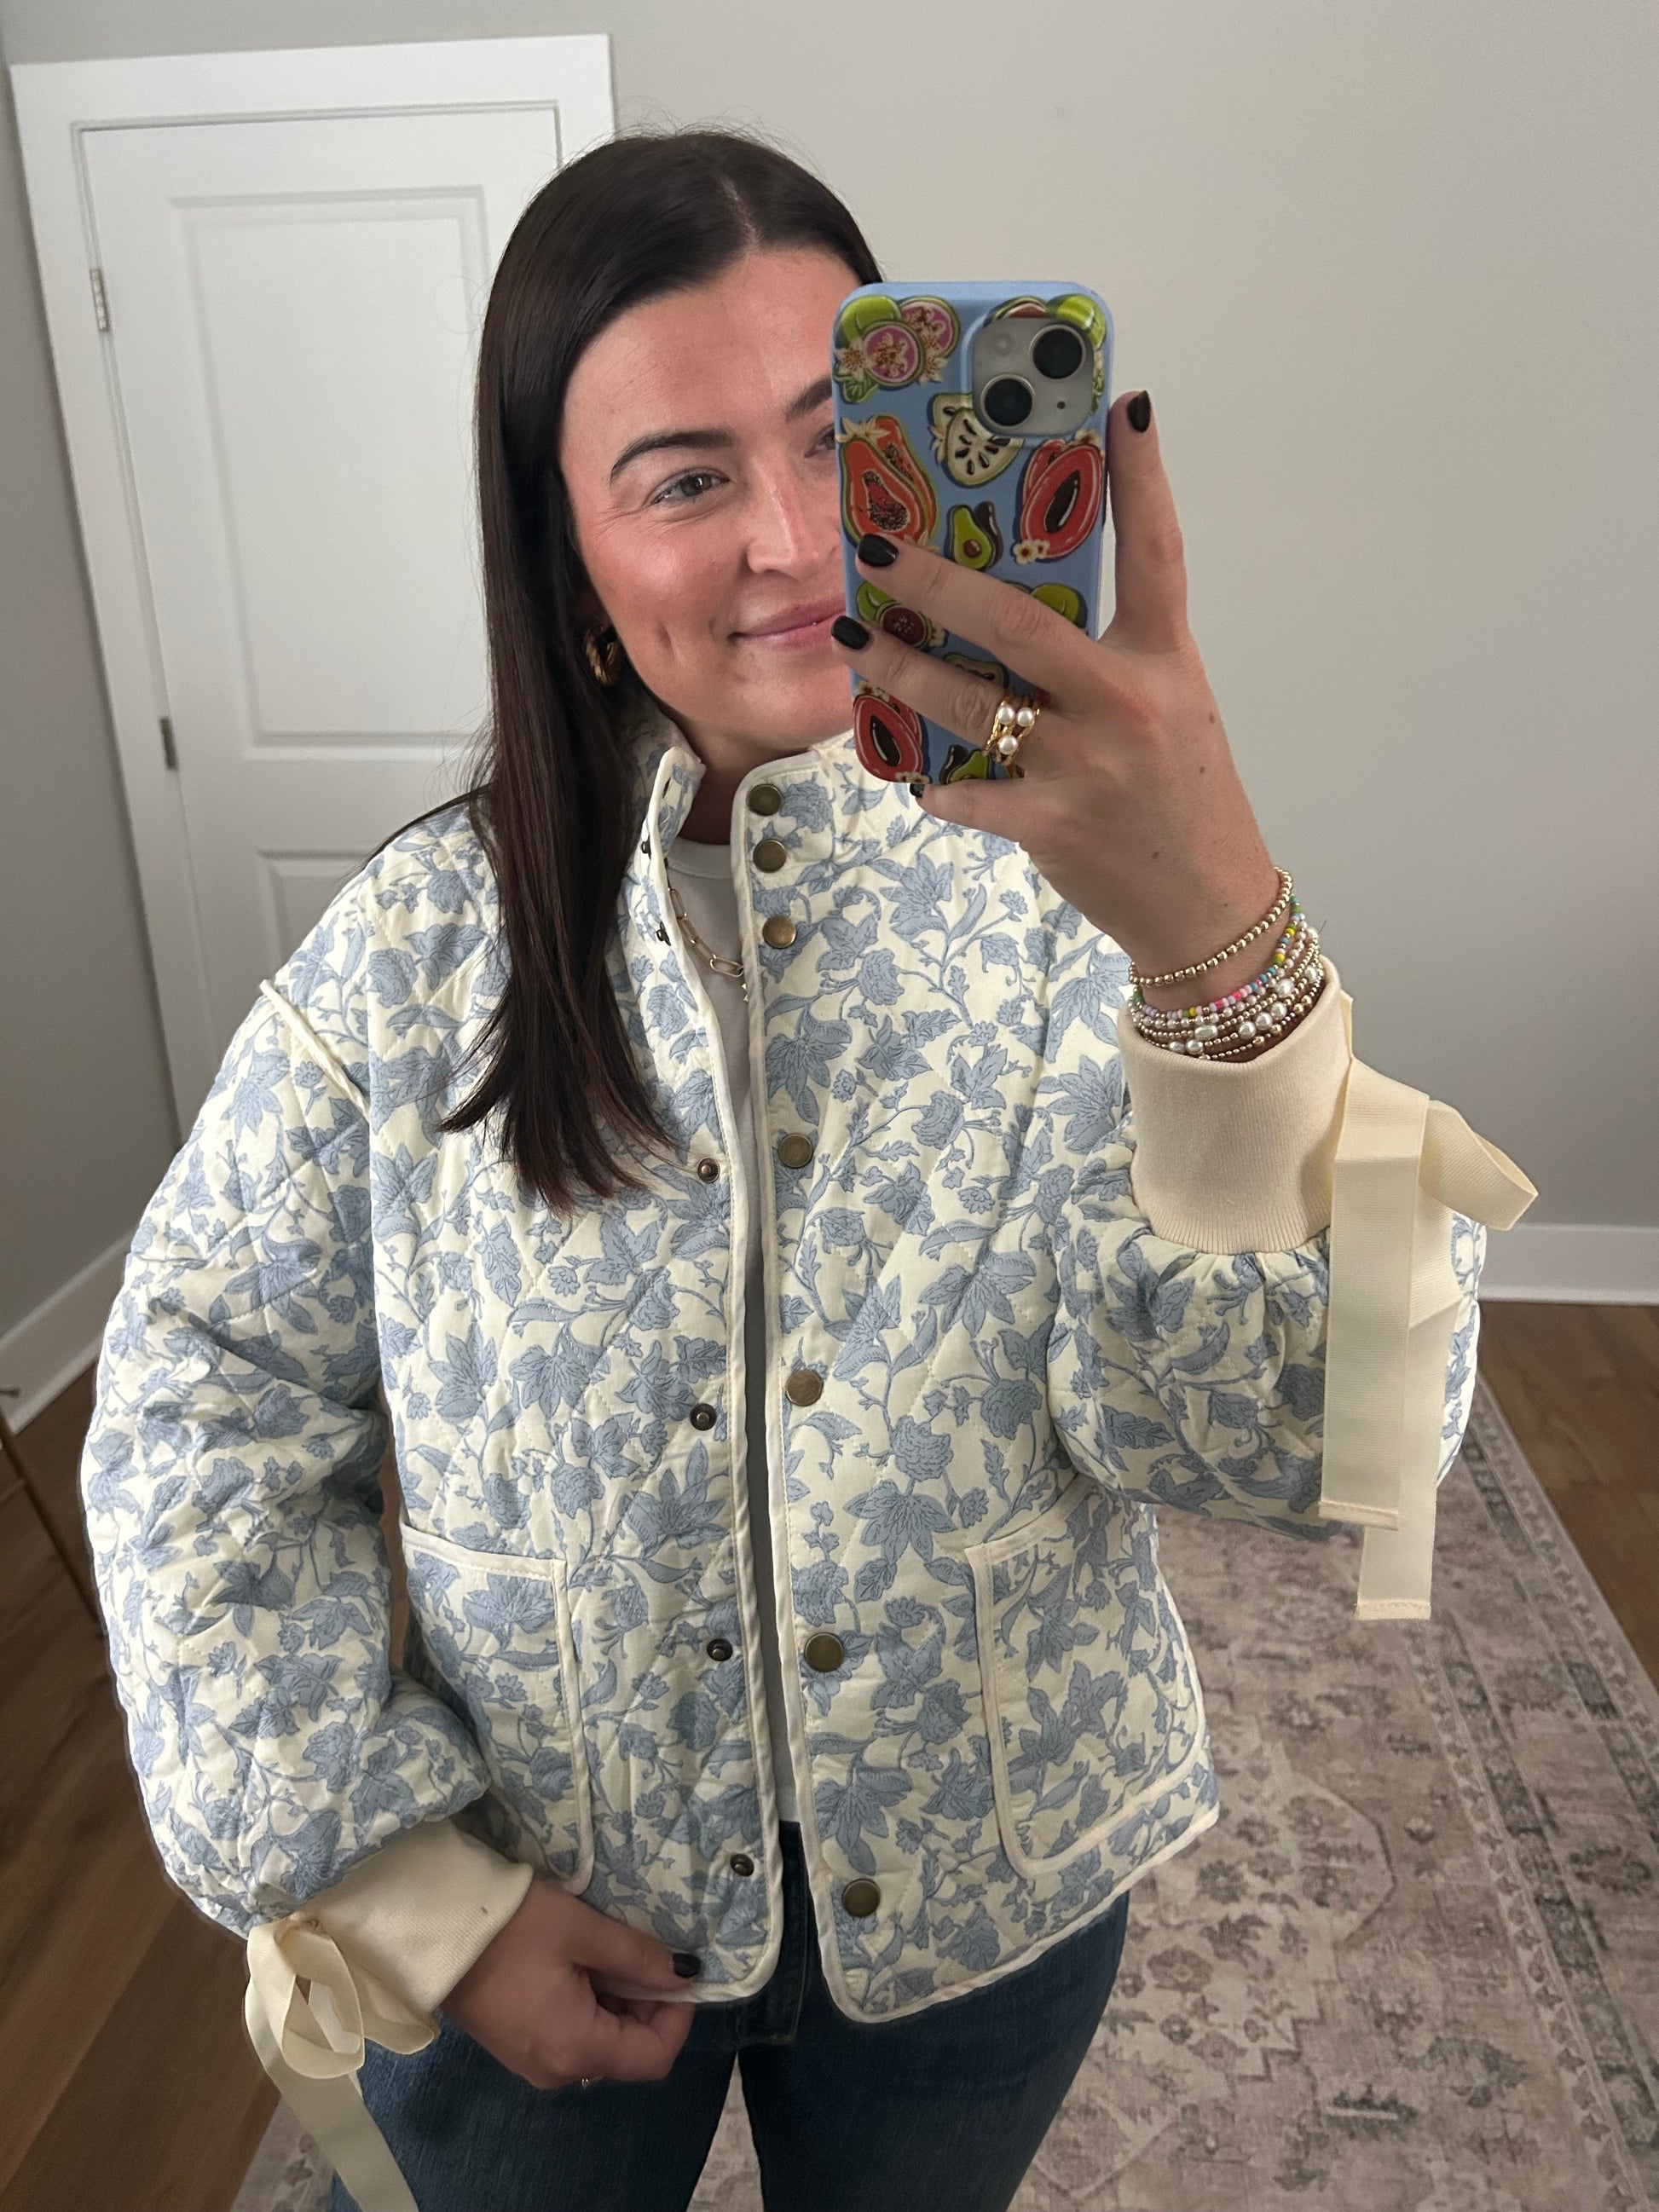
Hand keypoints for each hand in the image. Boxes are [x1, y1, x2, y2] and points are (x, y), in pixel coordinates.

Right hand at [441, 1874, 698, 2090]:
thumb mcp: (583, 1931)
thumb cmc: (513, 1927)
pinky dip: (589, 2007)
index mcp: (577, 2050)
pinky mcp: (517, 2047)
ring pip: (601, 2044)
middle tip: (640, 1952)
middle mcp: (557, 2071)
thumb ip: (638, 1957)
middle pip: (628, 2053)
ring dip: (617, 2003)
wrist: (434, 1931)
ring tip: (608, 1952)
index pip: (654, 2057)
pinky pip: (572, 2037)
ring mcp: (534, 2063)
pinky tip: (579, 1965)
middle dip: (647, 2005)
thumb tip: (686, 1974)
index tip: (678, 1971)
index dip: (678, 2016)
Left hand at [830, 390, 1284, 1011]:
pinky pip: (967, 793)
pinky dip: (934, 784)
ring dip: (900, 672)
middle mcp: (1126, 703)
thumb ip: (1108, 658)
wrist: (1206, 903)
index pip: (1157, 550)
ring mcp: (1085, 765)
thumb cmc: (1178, 797)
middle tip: (879, 547)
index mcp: (1164, 660)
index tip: (1124, 403)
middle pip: (1019, 621)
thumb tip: (1014, 613)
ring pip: (970, 704)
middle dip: (937, 582)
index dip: (1144, 475)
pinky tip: (914, 775)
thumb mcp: (1166, 708)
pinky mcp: (1051, 823)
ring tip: (852, 639)